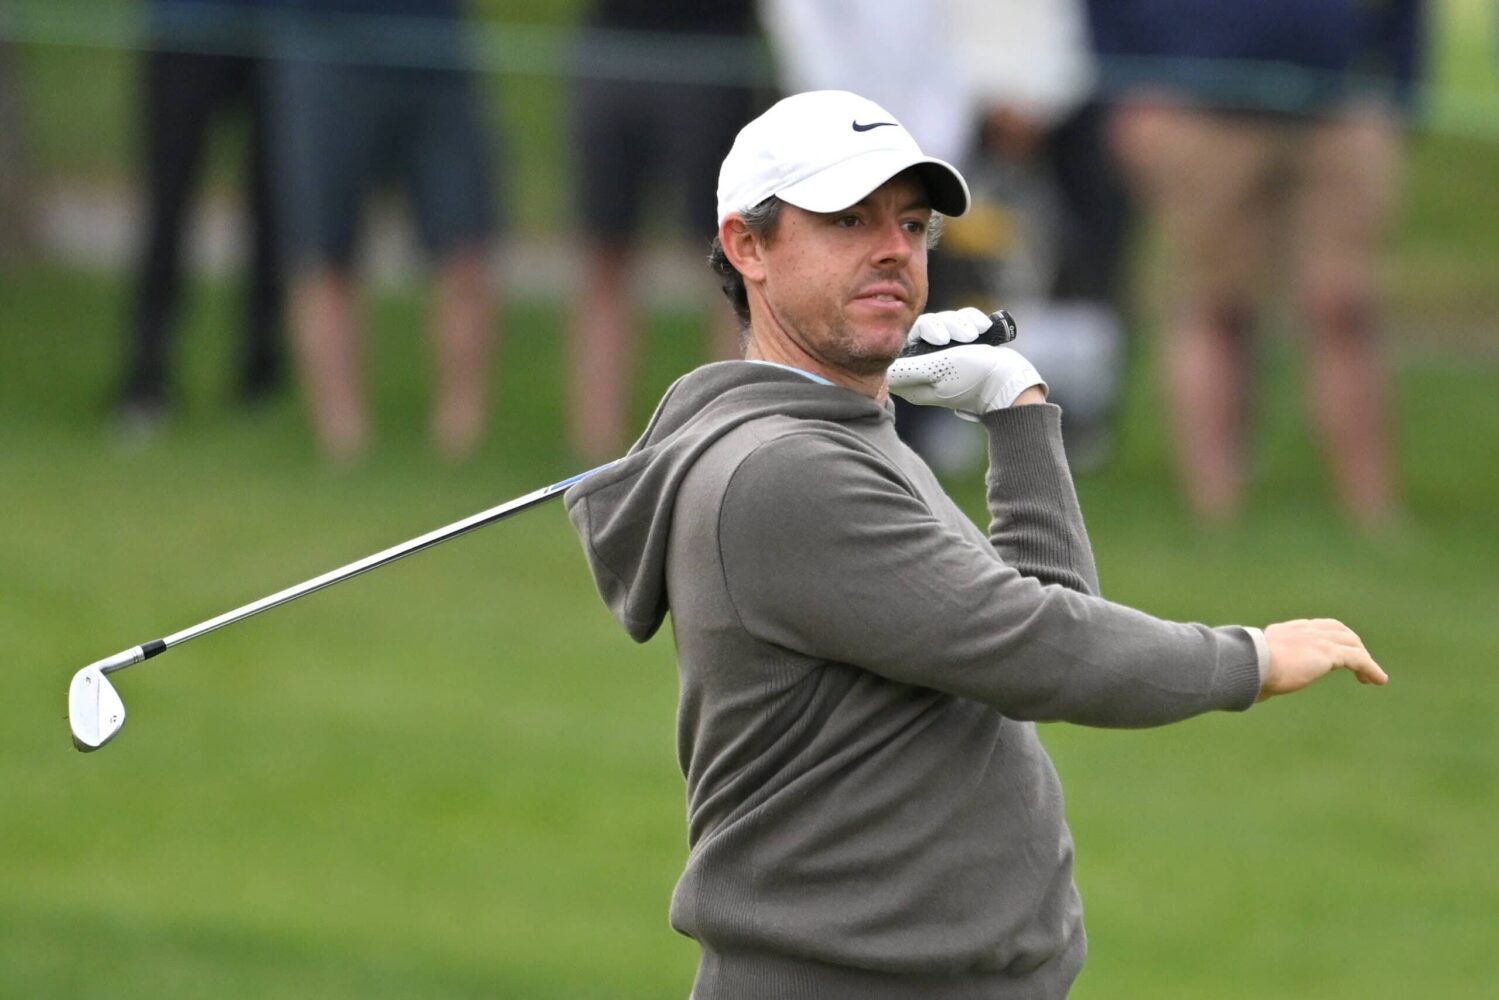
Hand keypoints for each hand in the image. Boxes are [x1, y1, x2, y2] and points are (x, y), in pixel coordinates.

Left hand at [888, 310, 1046, 418]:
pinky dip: (972, 321)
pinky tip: (981, 329)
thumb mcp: (936, 371)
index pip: (896, 348)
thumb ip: (907, 368)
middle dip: (941, 327)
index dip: (909, 335)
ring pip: (941, 321)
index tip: (934, 341)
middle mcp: (924, 365)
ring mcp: (944, 354)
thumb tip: (880, 369)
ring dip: (959, 324)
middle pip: (918, 328)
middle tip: (954, 339)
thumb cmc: (973, 378)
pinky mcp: (963, 344)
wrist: (1011, 382)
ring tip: (972, 336)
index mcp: (912, 377)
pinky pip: (960, 320)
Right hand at [1258, 619, 1388, 701]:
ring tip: (1372, 676)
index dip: (1326, 637)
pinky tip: (1378, 680)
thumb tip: (1255, 691)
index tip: (1331, 652)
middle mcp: (1302, 630)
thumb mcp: (1253, 671)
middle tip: (1358, 662)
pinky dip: (1370, 668)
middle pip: (1336, 629)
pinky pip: (1358, 659)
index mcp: (1283, 632)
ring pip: (1350, 642)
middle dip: (1350, 643)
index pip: (1311, 628)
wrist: (1251, 664)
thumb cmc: (1244, 672)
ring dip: (1364, 658)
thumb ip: (1261, 676)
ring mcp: (1317, 639)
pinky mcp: (1329, 652)